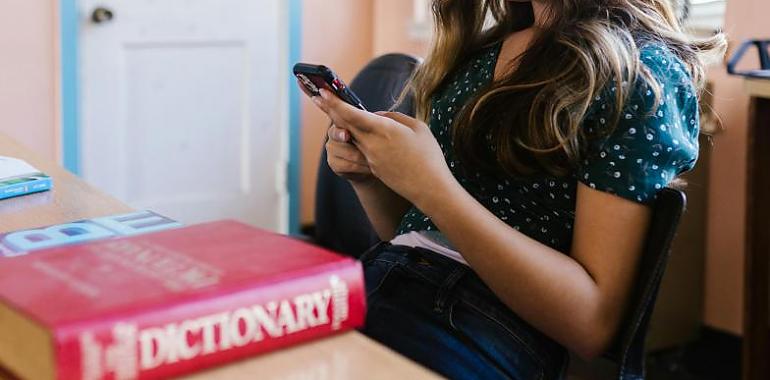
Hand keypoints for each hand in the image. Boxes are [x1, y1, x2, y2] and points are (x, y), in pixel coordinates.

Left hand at [312, 88, 455, 207]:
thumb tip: (376, 116)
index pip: (351, 114)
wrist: (429, 188)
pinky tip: (355, 132)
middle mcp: (372, 144)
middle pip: (344, 124)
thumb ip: (394, 117)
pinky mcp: (372, 167)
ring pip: (351, 136)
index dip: (334, 102)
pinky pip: (361, 148)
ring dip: (342, 123)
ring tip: (333, 110)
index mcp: (384, 130)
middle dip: (330, 109)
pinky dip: (356, 138)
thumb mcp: (417, 128)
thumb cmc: (428, 155)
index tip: (322, 92)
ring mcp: (370, 157)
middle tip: (317, 97)